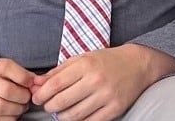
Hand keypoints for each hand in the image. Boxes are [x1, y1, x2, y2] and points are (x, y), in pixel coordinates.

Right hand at [0, 58, 35, 120]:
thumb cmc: (7, 80)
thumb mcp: (17, 72)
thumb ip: (28, 76)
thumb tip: (38, 84)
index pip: (7, 68)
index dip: (23, 77)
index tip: (31, 83)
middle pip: (6, 91)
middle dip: (22, 97)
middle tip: (27, 98)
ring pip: (1, 107)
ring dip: (17, 110)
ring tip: (20, 106)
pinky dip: (9, 119)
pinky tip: (12, 113)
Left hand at [30, 45, 174, 120]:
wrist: (137, 64)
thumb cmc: (106, 60)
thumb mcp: (82, 59)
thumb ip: (58, 71)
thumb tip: (36, 84)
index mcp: (85, 65)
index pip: (55, 85)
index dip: (41, 94)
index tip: (36, 97)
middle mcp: (95, 80)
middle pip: (62, 102)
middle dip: (49, 106)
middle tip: (48, 105)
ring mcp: (106, 96)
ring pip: (74, 116)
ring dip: (62, 116)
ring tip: (61, 111)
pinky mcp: (115, 109)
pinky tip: (76, 115)